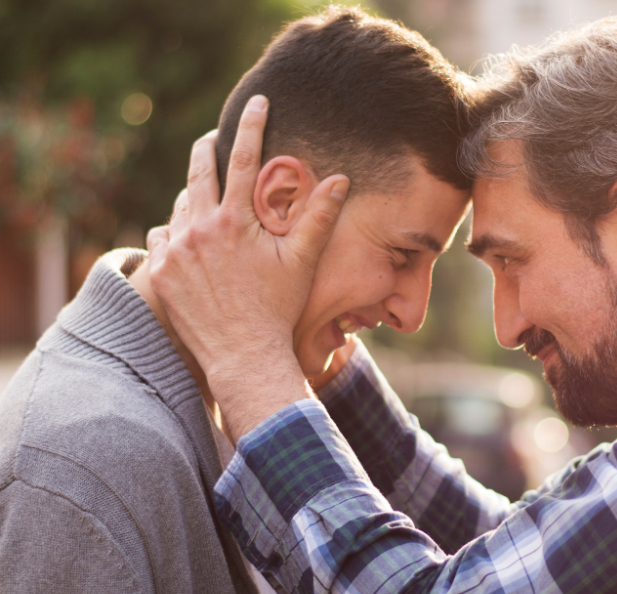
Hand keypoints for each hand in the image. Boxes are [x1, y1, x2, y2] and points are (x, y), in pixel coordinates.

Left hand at [147, 95, 349, 439]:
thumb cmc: (278, 309)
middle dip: (207, 147)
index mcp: (236, 220)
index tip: (256, 103)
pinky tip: (191, 242)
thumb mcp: (302, 261)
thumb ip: (319, 217)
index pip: (243, 158)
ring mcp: (176, 249)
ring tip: (212, 206)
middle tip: (213, 139)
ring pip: (181, 204)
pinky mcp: (161, 271)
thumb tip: (342, 179)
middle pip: (198, 169)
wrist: (243, 354)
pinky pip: (162, 236)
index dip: (251, 126)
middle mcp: (200, 228)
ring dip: (196, 199)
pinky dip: (176, 232)